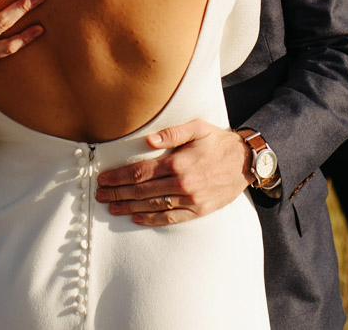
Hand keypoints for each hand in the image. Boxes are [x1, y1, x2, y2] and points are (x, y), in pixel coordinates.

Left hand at [94, 120, 249, 224]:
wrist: (246, 162)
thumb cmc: (218, 142)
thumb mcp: (197, 128)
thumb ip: (172, 133)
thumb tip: (148, 140)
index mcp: (178, 163)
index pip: (140, 172)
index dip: (119, 177)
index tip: (103, 179)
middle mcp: (182, 184)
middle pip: (142, 191)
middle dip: (118, 193)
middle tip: (101, 195)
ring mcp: (190, 199)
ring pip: (153, 206)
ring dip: (129, 207)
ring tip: (112, 208)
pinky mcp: (199, 210)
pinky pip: (171, 218)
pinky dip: (152, 219)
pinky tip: (137, 218)